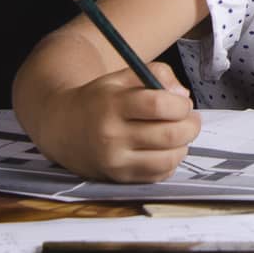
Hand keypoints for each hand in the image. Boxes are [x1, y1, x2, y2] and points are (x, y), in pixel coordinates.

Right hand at [49, 62, 200, 182]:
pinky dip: (170, 161)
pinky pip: (160, 174)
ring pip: (170, 159)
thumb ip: (157, 74)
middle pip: (170, 135)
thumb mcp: (122, 76)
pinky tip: (163, 149)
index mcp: (112, 105)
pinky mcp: (120, 178)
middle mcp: (112, 136)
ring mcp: (115, 161)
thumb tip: (182, 94)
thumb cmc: (99, 100)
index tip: (183, 103)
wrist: (63, 128)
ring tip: (177, 134)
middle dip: (190, 125)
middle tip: (189, 119)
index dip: (181, 104)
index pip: (159, 106)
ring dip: (183, 145)